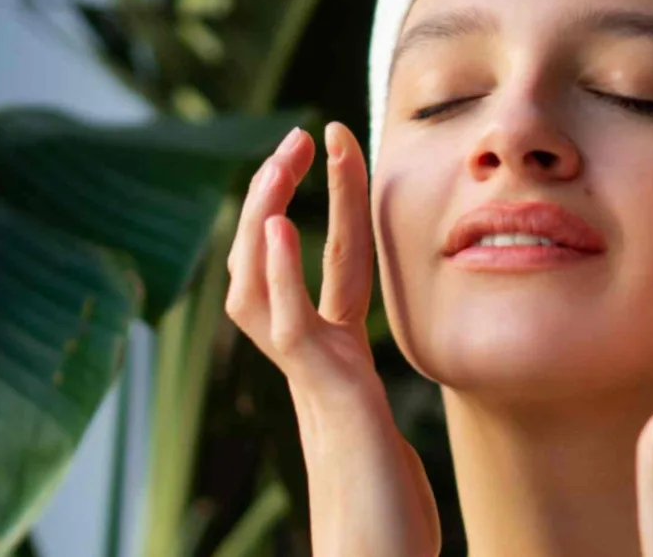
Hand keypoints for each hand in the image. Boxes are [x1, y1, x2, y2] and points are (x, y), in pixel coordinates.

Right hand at [225, 123, 439, 556]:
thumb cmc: (389, 517)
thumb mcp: (384, 436)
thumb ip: (364, 397)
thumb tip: (364, 373)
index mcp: (336, 363)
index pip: (331, 266)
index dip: (334, 204)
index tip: (341, 145)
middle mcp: (313, 365)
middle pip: (273, 264)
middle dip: (281, 195)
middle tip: (301, 134)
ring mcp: (314, 381)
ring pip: (263, 285)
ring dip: (269, 216)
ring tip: (282, 158)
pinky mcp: (326, 399)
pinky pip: (290, 327)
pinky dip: (277, 275)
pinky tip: (274, 229)